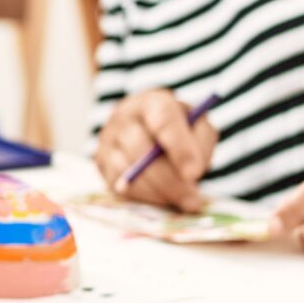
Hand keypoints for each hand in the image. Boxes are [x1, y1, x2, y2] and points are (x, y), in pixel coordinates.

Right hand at [92, 88, 218, 212]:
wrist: (152, 135)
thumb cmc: (181, 132)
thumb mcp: (199, 129)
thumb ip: (202, 142)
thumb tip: (191, 171)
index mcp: (152, 102)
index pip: (163, 120)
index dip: (179, 147)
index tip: (194, 173)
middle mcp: (124, 116)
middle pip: (140, 147)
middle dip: (169, 178)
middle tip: (193, 199)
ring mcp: (108, 139)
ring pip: (129, 169)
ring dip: (158, 191)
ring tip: (182, 200)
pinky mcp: (101, 163)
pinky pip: (119, 184)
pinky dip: (144, 196)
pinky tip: (163, 197)